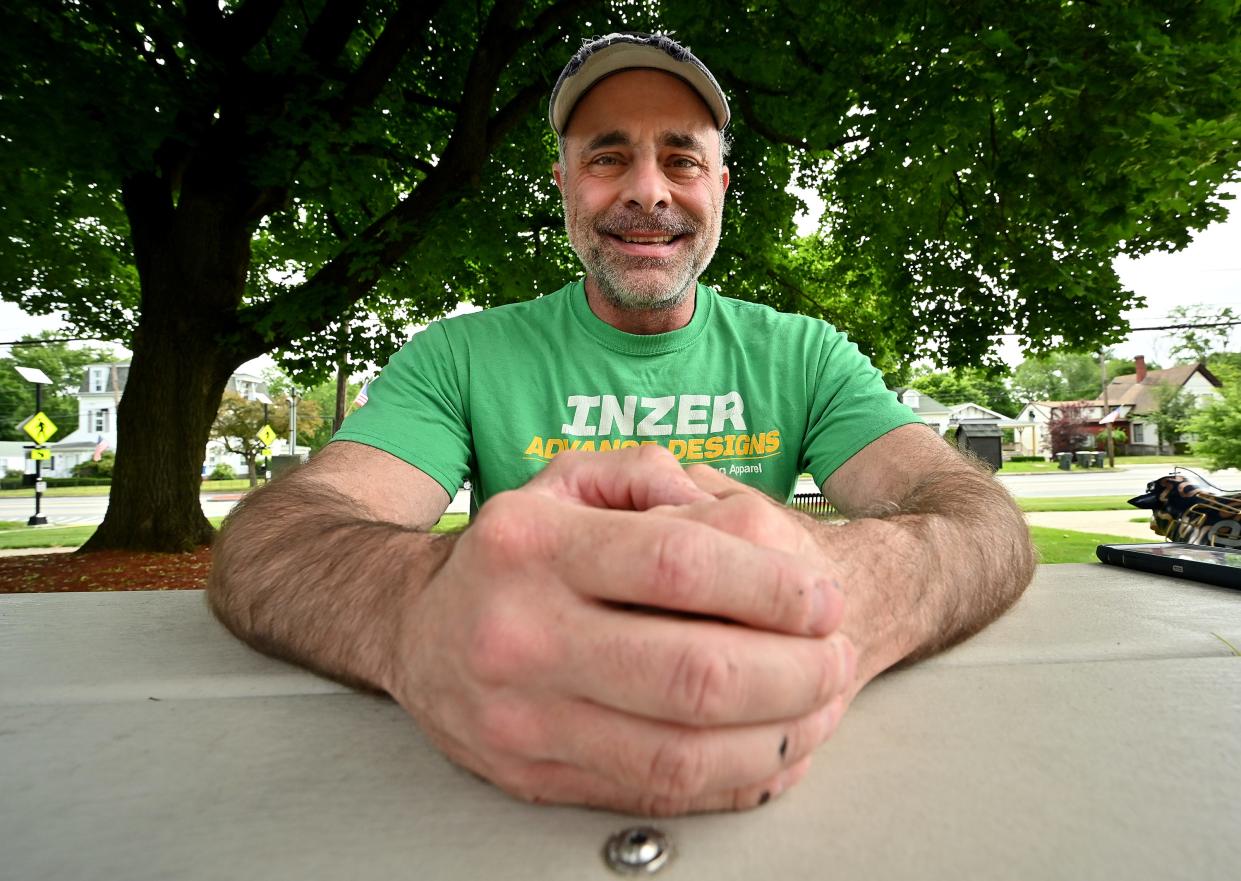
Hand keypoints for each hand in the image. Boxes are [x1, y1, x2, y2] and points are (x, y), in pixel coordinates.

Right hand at [387, 446, 853, 815]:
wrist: (415, 631)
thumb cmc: (509, 553)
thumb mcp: (562, 481)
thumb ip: (650, 475)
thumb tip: (742, 526)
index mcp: (533, 545)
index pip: (677, 565)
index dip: (772, 587)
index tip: (822, 599)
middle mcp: (521, 634)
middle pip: (693, 673)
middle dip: (796, 673)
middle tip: (836, 658)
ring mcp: (525, 717)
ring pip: (683, 753)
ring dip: (779, 737)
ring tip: (819, 708)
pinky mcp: (535, 776)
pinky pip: (657, 793)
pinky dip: (735, 781)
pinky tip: (771, 752)